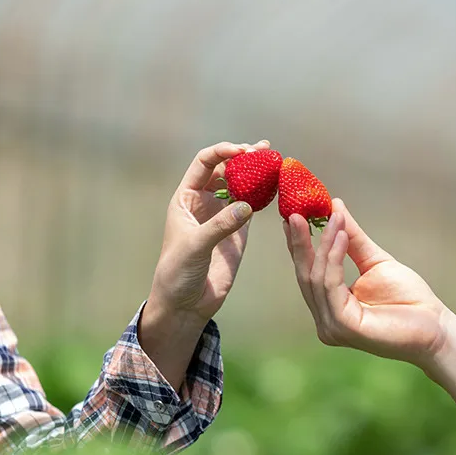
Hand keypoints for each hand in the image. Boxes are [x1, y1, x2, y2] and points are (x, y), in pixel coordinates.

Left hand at [147, 140, 269, 323]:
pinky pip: (253, 206)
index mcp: (186, 198)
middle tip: (264, 150)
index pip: (204, 164)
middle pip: (226, 170)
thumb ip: (219, 225)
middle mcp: (205, 202)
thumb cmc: (178, 272)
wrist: (185, 304)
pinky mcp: (238, 232)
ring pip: (242, 186)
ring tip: (275, 160)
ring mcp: (223, 216)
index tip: (241, 151)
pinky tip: (277, 185)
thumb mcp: (194, 246)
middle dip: (244, 157)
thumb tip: (246, 205)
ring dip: (257, 172)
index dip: (222, 153)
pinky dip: (265, 194)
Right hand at [284, 198, 451, 369]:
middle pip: (305, 275)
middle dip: (300, 242)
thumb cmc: (409, 299)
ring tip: (334, 218)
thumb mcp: (374, 261)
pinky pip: (331, 286)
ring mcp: (332, 326)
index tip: (293, 214)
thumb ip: (352, 239)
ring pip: (317, 278)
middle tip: (296, 212)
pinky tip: (342, 237)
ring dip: (324, 244)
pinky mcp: (343, 326)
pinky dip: (334, 259)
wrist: (435, 327)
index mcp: (330, 306)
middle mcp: (326, 319)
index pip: (307, 272)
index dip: (298, 244)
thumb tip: (334, 206)